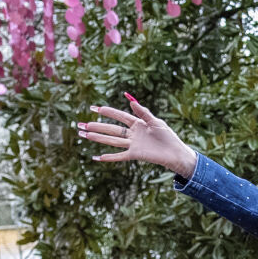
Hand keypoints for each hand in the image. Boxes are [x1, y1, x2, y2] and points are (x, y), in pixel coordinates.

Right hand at [77, 94, 197, 178]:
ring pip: (112, 140)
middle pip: (111, 129)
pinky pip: (120, 156)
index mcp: (137, 123)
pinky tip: (97, 157)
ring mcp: (133, 144)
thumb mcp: (157, 122)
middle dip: (96, 126)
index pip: (119, 116)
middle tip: (81, 124)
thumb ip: (143, 112)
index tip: (94, 108)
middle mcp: (132, 134)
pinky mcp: (135, 155)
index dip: (107, 112)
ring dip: (98, 138)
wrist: (176, 153)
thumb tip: (131, 101)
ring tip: (84, 135)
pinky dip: (109, 157)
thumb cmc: (168, 136)